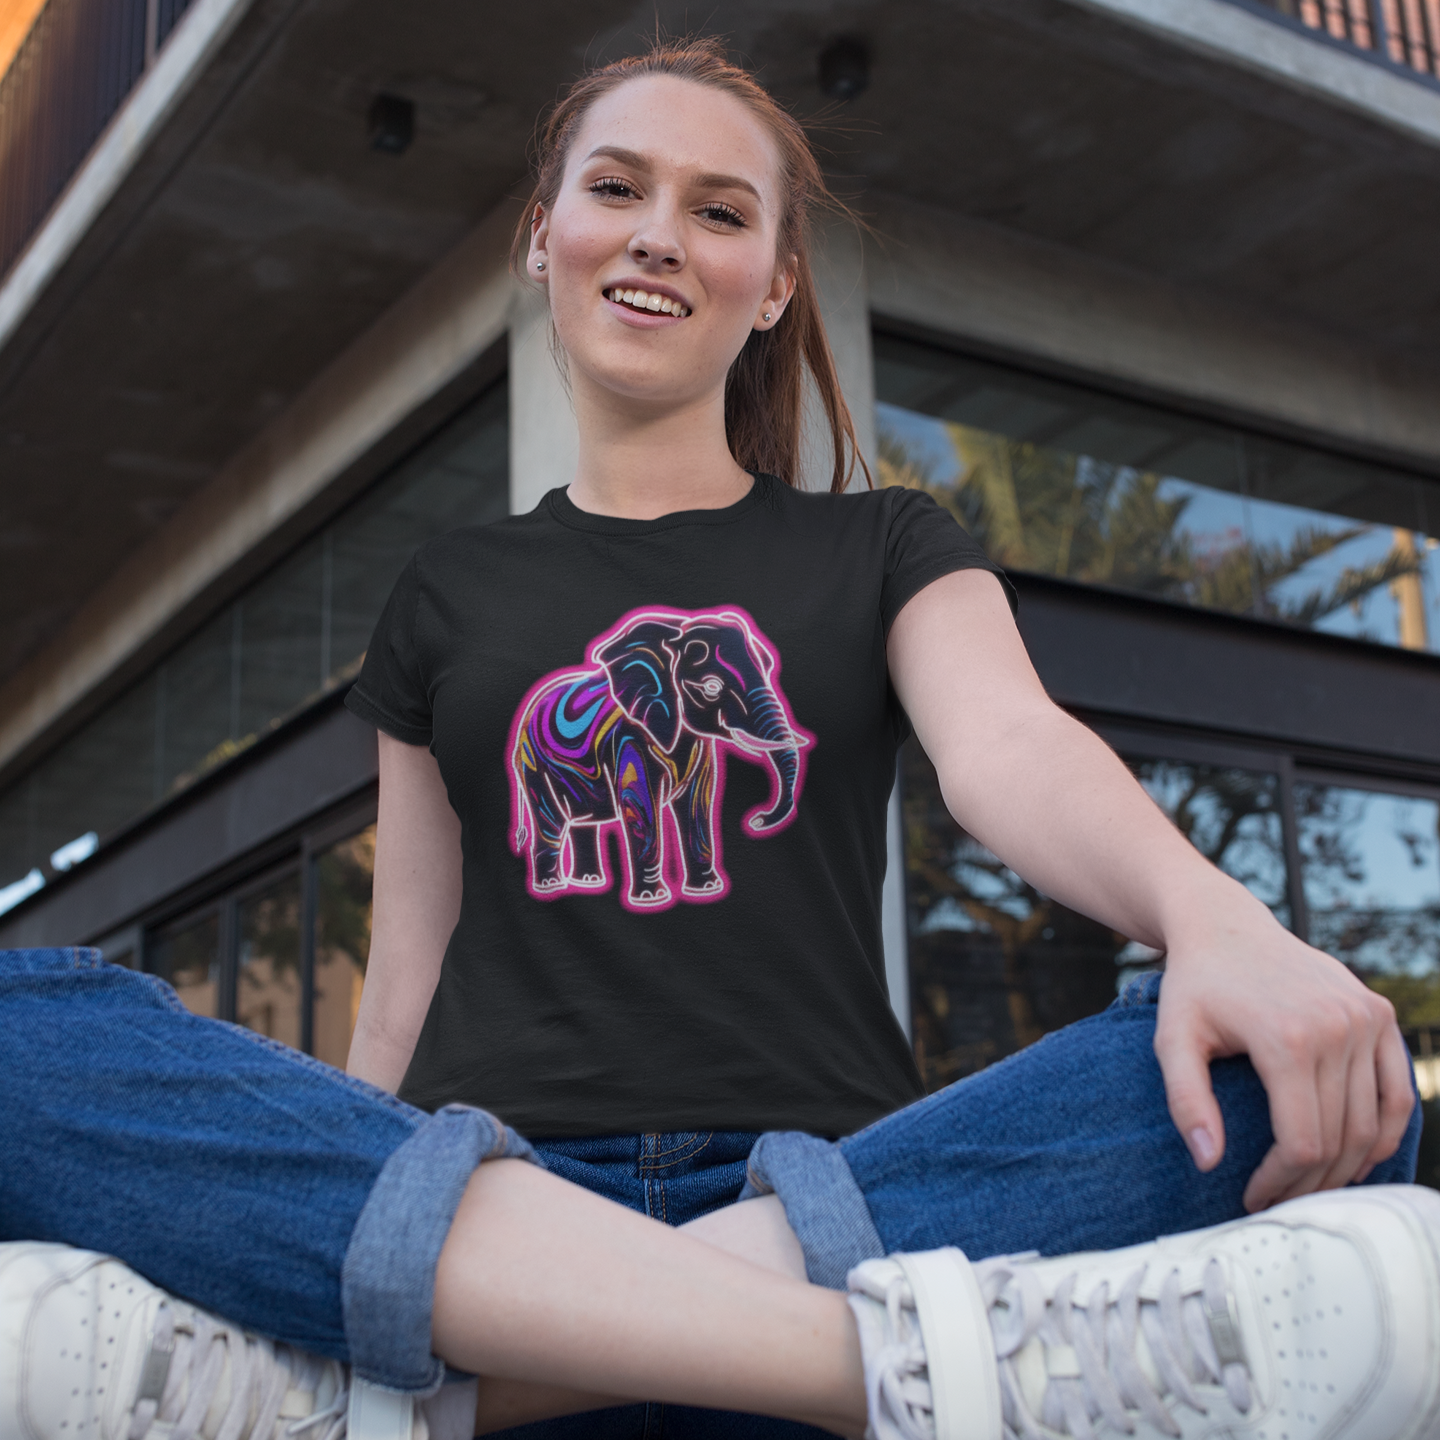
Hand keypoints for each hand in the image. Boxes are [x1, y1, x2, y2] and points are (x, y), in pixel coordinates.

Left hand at [1153, 897, 1414, 1211]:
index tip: (1252, 1197)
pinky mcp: (1379, 1011)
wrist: (1223, 926)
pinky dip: (1386, 1130)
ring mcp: (1365, 1017)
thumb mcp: (1172, 1038)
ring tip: (1311, 1186)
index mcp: (1287, 1038)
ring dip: (1347, 1166)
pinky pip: (1397, 1090)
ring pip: (1371, 1121)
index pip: (1301, 1141)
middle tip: (1281, 1201)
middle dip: (1309, 1183)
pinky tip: (1358, 1157)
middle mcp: (1337, 1027)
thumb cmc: (1194, 986)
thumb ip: (1186, 1100)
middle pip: (1339, 1138)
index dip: (1279, 1182)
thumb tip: (1209, 1163)